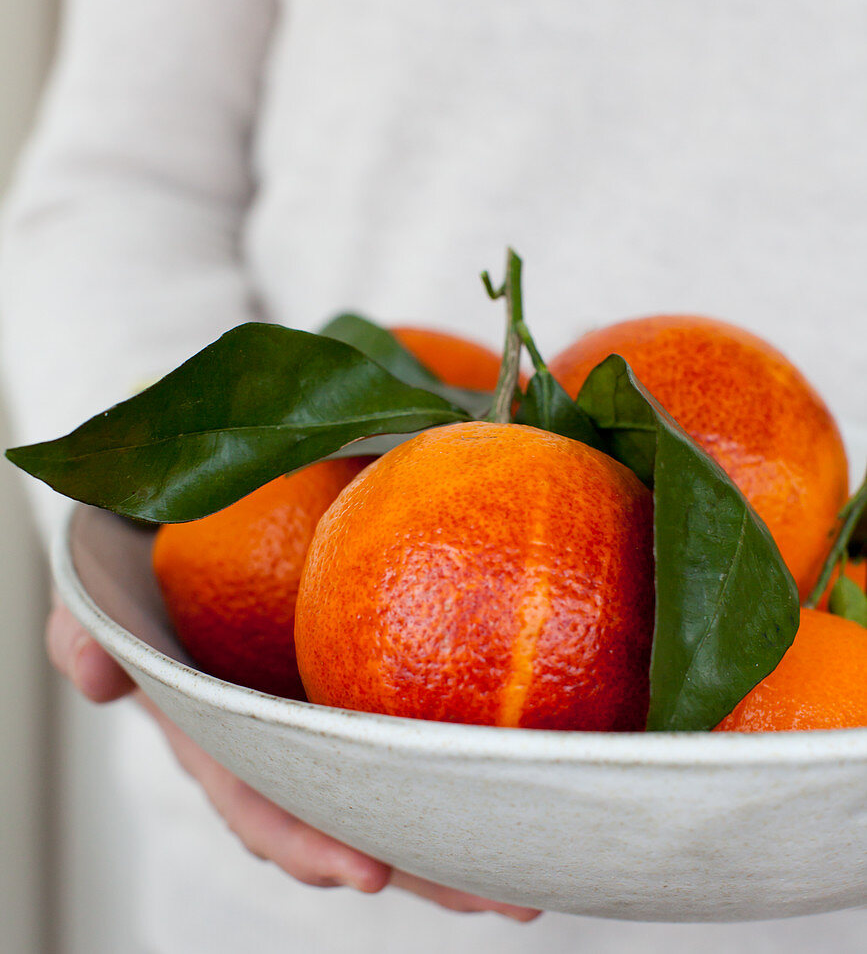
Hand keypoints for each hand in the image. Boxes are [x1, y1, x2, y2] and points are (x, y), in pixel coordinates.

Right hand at [46, 600, 539, 920]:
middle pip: (351, 819)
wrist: (206, 519)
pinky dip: (467, 752)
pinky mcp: (375, 675)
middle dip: (418, 869)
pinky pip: (420, 723)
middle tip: (496, 898)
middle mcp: (285, 742)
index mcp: (224, 737)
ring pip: (397, 787)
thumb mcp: (109, 587)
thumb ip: (87, 626)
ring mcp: (333, 716)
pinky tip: (528, 764)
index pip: (260, 804)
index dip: (305, 843)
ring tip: (531, 869)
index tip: (365, 871)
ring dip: (458, 837)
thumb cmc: (158, 562)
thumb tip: (90, 677)